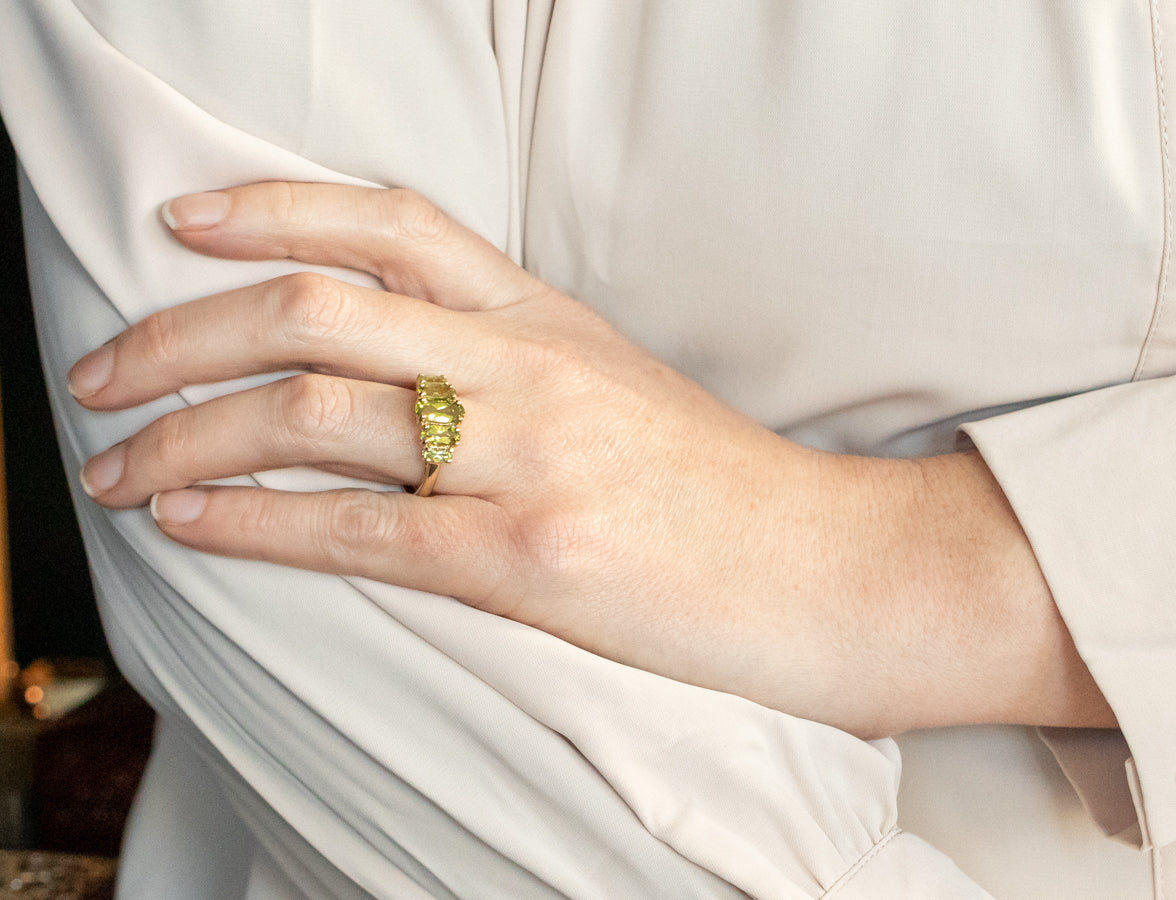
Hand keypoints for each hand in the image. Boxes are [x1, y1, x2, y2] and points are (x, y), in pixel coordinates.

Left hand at [70, 183, 1114, 736]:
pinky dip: (250, 522)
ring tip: (114, 463)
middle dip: (179, 334)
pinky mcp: (526, 558)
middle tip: (103, 370)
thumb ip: (511, 363)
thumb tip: (396, 374)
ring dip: (185, 433)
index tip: (184, 224)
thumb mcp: (615, 389)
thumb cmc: (719, 489)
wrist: (827, 567)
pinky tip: (185, 521)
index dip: (271, 209)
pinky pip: (353, 529)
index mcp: (548, 319)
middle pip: (315, 310)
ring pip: (311, 412)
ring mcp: (526, 457)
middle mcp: (527, 367)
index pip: (390, 224)